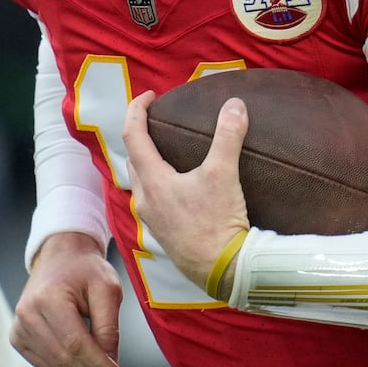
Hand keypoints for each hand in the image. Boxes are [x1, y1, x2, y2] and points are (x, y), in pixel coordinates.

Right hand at [10, 233, 132, 366]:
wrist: (59, 256)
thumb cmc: (85, 269)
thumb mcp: (108, 289)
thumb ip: (109, 328)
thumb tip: (111, 364)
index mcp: (48, 299)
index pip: (77, 345)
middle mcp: (28, 315)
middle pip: (65, 361)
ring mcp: (19, 328)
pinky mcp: (18, 338)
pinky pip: (47, 365)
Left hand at [122, 91, 250, 296]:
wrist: (222, 270)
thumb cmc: (217, 223)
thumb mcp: (224, 174)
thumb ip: (228, 136)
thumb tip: (235, 105)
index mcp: (153, 181)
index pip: (133, 136)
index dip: (137, 111)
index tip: (149, 96)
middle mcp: (145, 200)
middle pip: (133, 158)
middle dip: (139, 134)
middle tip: (156, 119)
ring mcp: (152, 219)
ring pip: (141, 181)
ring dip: (147, 160)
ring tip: (165, 149)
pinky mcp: (164, 233)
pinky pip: (152, 198)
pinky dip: (157, 182)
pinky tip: (177, 185)